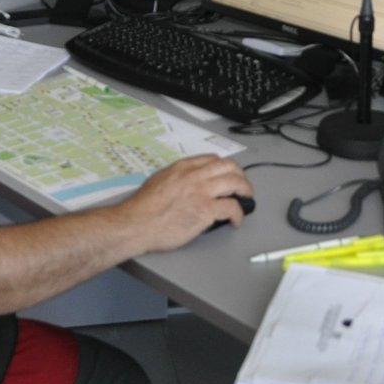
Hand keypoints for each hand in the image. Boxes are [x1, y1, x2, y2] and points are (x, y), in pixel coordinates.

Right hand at [122, 155, 252, 251]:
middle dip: (240, 175)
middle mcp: (195, 176)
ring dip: (245, 191)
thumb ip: (175, 179)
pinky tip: (236, 220)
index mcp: (182, 167)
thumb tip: (184, 185)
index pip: (212, 160)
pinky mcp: (206, 210)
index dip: (225, 167)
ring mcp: (202, 192)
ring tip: (247, 198)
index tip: (228, 174)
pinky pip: (232, 208)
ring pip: (235, 183)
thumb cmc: (142, 208)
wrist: (136, 223)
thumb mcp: (158, 181)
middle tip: (243, 185)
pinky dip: (239, 214)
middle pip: (229, 167)